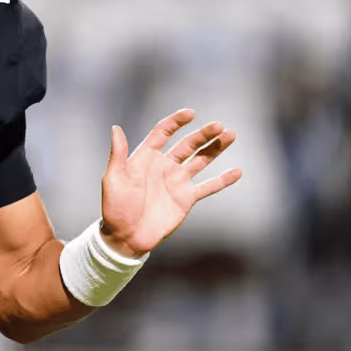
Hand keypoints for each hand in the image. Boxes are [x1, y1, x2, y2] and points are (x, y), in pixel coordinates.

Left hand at [99, 109, 240, 257]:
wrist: (126, 237)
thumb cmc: (115, 207)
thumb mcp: (113, 179)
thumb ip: (118, 154)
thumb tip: (115, 128)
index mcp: (146, 157)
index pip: (163, 133)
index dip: (176, 122)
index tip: (190, 113)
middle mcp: (164, 165)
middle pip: (187, 144)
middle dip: (203, 134)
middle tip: (219, 126)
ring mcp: (177, 181)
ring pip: (201, 160)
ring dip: (216, 148)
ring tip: (231, 135)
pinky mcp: (186, 198)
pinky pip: (208, 186)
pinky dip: (223, 180)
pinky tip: (237, 171)